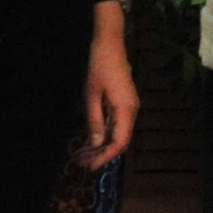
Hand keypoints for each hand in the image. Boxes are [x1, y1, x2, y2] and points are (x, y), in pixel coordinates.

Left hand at [75, 0, 140, 170]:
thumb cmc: (99, 67)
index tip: (90, 167)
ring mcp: (129, 107)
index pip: (120, 142)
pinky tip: (90, 140)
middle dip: (101, 154)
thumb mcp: (91, 95)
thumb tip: (96, 144)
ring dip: (101, 146)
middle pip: (120, 141)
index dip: (105, 157)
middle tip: (80, 164)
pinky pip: (116, 125)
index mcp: (125, 110)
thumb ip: (95, 121)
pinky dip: (103, 135)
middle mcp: (131, 111)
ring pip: (118, 134)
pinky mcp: (124, 104)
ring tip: (81, 155)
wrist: (110, 45)